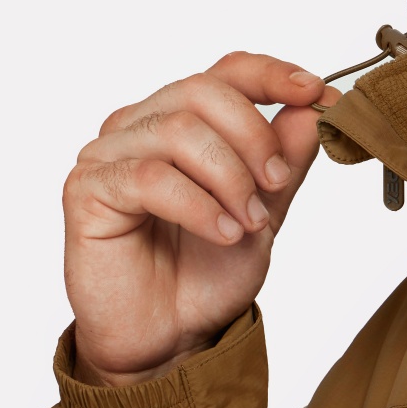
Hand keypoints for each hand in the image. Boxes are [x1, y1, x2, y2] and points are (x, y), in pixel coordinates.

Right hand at [63, 52, 339, 384]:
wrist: (172, 336)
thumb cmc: (210, 268)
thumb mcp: (269, 205)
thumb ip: (288, 155)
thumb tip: (319, 104)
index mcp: (186, 117)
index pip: (227, 70)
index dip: (272, 74)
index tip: (315, 91)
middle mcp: (143, 124)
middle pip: (203, 91)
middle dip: (253, 136)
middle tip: (276, 183)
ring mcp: (110, 153)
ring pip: (178, 131)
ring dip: (229, 178)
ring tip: (249, 221)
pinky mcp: (87, 189)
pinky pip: (150, 177)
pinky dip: (199, 205)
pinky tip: (223, 233)